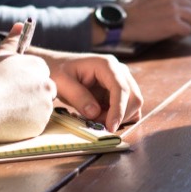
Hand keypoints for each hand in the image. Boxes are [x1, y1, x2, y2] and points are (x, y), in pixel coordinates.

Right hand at [0, 23, 56, 142]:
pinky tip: (9, 120)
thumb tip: (20, 24)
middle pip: (44, 90)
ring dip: (29, 109)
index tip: (12, 85)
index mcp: (38, 66)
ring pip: (41, 107)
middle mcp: (47, 84)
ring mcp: (45, 106)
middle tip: (10, 98)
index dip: (26, 79)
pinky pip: (36, 124)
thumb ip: (12, 40)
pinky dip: (26, 123)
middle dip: (31, 94)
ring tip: (7, 109)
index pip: (40, 73)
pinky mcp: (40, 125)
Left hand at [28, 48, 142, 131]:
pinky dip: (118, 117)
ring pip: (133, 104)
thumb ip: (78, 97)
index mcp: (106, 64)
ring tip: (95, 117)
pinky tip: (100, 116)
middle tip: (96, 123)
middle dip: (118, 115)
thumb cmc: (58, 71)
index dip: (118, 109)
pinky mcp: (119, 90)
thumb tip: (95, 113)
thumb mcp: (62, 83)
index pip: (121, 88)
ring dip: (118, 117)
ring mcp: (121, 80)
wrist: (57, 67)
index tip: (110, 127)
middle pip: (133, 97)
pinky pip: (128, 108)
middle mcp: (118, 70)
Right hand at [122, 0, 190, 41]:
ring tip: (173, 28)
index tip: (179, 3)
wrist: (123, 22)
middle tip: (176, 20)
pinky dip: (181, 34)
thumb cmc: (134, 11)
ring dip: (186, 23)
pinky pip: (188, 29)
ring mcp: (173, 9)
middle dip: (186, 12)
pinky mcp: (173, 23)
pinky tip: (171, 34)